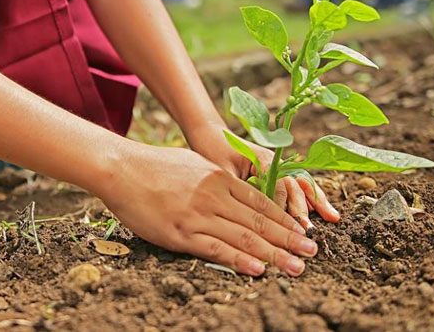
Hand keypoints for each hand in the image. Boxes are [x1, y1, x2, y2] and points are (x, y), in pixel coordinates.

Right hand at [98, 144, 318, 275]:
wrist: (121, 168)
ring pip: (244, 238)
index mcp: (219, 178)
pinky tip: (259, 269)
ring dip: (274, 254)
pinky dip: (239, 260)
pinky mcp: (180, 233)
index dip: (285, 220)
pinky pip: (216, 249)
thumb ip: (217, 180)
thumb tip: (236, 192)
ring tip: (296, 267)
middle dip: (289, 239)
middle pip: (260, 222)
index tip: (302, 232)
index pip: (261, 203)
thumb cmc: (154, 165)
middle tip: (311, 253)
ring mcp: (198, 215)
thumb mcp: (194, 164)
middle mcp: (214, 196)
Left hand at [184, 121, 339, 229]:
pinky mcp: (276, 171)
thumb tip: (249, 214)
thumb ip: (238, 189)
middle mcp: (274, 161)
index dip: (283, 207)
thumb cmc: (212, 152)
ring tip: (332, 218)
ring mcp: (277, 165)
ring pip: (301, 184)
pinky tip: (325, 210)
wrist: (210, 134)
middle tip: (309, 230)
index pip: (278, 186)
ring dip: (315, 201)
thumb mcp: (221, 172)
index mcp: (262, 159)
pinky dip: (310, 197)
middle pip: (294, 185)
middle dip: (302, 209)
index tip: (287, 227)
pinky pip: (297, 185)